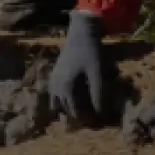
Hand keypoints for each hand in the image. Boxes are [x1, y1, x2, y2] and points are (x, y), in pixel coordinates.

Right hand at [50, 10, 120, 125]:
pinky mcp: (54, 78)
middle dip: (80, 116)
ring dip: (71, 110)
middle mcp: (56, 89)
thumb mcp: (98, 74)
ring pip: (60, 106)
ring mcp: (53, 83)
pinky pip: (56, 97)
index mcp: (66, 89)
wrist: (80, 33)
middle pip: (68, 111)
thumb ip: (98, 95)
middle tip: (95, 117)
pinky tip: (77, 99)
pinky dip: (65, 102)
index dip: (90, 119)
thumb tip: (100, 114)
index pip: (77, 114)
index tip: (101, 120)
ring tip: (85, 109)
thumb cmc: (91, 53)